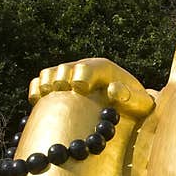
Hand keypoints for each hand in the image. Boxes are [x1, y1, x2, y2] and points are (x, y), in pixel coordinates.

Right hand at [28, 58, 153, 119]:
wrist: (127, 107)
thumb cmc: (135, 105)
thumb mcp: (140, 103)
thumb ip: (130, 96)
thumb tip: (113, 90)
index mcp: (104, 68)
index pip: (88, 67)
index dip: (82, 76)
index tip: (81, 89)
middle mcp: (84, 68)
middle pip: (64, 68)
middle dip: (62, 79)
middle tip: (62, 92)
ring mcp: (69, 76)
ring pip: (48, 73)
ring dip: (45, 83)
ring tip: (48, 95)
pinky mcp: (58, 87)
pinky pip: (38, 83)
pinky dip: (35, 89)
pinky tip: (36, 100)